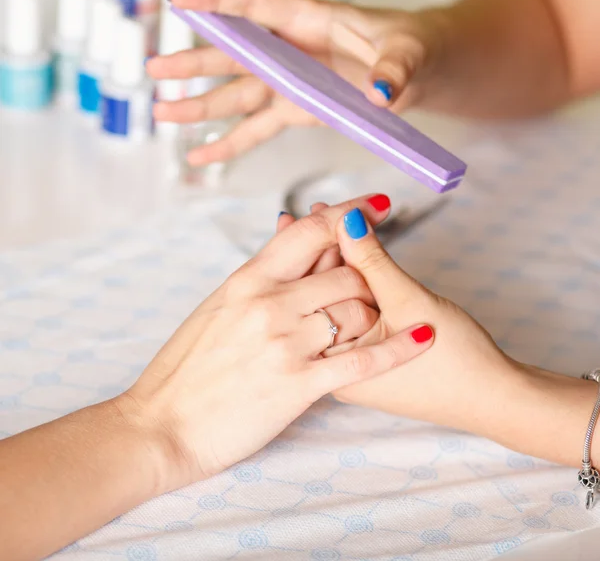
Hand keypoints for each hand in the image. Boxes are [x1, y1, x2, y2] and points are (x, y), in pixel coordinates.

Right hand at [119, 196, 433, 490]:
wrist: (160, 425)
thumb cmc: (184, 368)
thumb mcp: (215, 309)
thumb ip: (256, 279)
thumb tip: (284, 240)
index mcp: (247, 279)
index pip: (309, 231)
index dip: (348, 213)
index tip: (374, 205)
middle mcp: (269, 303)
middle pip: (344, 271)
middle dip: (364, 276)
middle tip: (371, 285)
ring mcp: (285, 342)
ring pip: (357, 310)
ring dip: (372, 315)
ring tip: (371, 324)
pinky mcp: (299, 384)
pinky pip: (363, 360)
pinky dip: (400, 348)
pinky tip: (424, 338)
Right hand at [146, 0, 444, 164]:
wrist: (417, 71)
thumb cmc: (412, 47)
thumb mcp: (409, 52)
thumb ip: (394, 68)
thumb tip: (380, 91)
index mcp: (310, 22)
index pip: (256, 6)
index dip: (218, 2)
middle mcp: (290, 52)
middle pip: (234, 56)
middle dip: (193, 63)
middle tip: (154, 69)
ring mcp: (290, 83)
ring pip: (236, 94)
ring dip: (200, 105)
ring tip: (163, 113)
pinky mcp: (296, 110)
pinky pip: (257, 128)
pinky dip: (230, 143)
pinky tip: (203, 154)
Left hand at [278, 203, 517, 439]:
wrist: (493, 398)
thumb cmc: (456, 358)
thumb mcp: (409, 301)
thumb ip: (372, 260)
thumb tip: (346, 220)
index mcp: (332, 361)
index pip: (317, 292)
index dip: (321, 246)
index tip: (318, 211)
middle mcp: (332, 366)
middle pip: (323, 297)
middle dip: (324, 252)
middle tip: (318, 211)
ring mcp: (349, 364)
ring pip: (339, 305)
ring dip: (339, 266)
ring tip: (332, 228)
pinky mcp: (368, 358)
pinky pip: (353, 316)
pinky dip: (355, 286)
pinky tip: (352, 260)